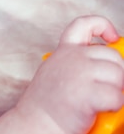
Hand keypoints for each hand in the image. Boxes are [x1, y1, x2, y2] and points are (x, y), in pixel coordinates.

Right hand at [16, 16, 123, 133]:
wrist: (34, 123)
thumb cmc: (47, 105)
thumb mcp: (58, 73)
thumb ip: (78, 63)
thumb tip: (111, 66)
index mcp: (63, 51)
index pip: (84, 24)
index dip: (103, 26)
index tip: (112, 37)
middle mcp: (71, 57)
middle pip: (113, 55)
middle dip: (117, 73)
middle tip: (106, 88)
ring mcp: (78, 72)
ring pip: (118, 75)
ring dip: (116, 91)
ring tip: (100, 102)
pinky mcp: (86, 92)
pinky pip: (117, 96)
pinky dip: (114, 107)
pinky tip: (99, 110)